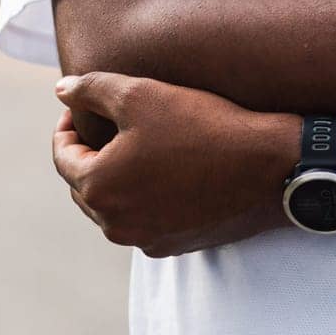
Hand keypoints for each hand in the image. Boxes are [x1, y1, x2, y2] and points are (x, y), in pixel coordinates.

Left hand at [50, 72, 296, 256]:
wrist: (273, 168)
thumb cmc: (206, 127)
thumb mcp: (142, 93)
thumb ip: (91, 88)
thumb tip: (62, 91)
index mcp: (98, 187)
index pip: (62, 155)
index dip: (68, 125)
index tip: (83, 105)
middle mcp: (114, 223)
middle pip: (85, 185)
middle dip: (91, 154)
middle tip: (110, 125)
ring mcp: (146, 239)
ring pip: (115, 206)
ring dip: (118, 179)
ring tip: (138, 149)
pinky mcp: (176, 246)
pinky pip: (146, 221)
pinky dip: (146, 200)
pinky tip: (168, 175)